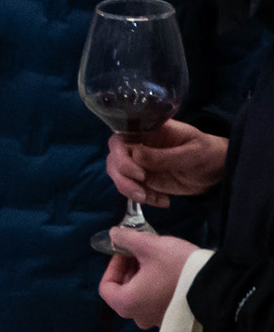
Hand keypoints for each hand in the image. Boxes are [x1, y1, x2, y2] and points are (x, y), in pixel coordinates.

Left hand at [101, 222, 199, 329]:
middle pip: (124, 290)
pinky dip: (157, 287)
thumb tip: (114, 234)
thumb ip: (126, 239)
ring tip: (157, 259)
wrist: (219, 285)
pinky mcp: (175, 319)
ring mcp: (158, 321)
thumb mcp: (149, 246)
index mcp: (127, 304)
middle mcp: (139, 317)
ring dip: (144, 276)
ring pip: (142, 295)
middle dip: (130, 269)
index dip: (113, 265)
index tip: (126, 252)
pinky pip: (157, 301)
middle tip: (142, 252)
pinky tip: (169, 272)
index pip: (106, 286)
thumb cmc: (178, 267)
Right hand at [111, 117, 230, 205]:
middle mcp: (139, 144)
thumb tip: (136, 155)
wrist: (216, 170)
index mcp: (148, 130)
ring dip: (129, 189)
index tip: (138, 173)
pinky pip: (131, 188)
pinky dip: (143, 197)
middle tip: (141, 192)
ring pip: (118, 174)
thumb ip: (165, 156)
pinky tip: (163, 201)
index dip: (120, 154)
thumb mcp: (192, 153)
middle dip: (123, 177)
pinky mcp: (144, 178)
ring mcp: (139, 162)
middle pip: (114, 157)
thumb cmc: (208, 153)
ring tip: (150, 198)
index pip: (121, 136)